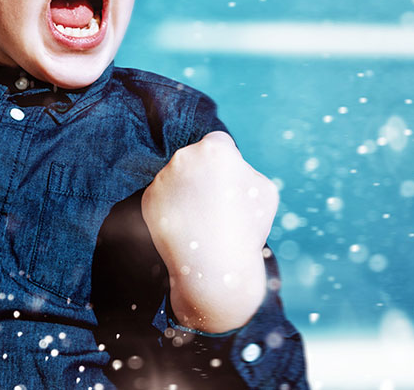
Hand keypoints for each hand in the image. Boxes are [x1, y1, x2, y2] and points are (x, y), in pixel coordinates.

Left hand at [141, 131, 277, 332]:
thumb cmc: (246, 229)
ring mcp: (162, 177)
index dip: (227, 161)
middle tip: (217, 204)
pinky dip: (174, 208)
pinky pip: (164, 197)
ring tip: (203, 219)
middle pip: (196, 158)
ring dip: (187, 190)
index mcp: (213, 149)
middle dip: (205, 174)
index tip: (230, 182)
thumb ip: (245, 169)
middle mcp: (183, 157)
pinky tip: (188, 226)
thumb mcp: (264, 190)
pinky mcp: (148, 199)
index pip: (218, 143)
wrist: (215, 269)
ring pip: (178, 177)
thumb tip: (232, 165)